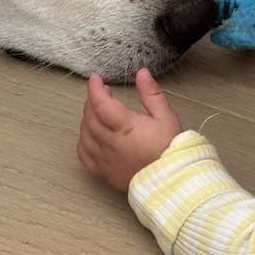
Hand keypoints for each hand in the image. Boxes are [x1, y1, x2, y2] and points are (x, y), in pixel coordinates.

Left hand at [77, 69, 181, 191]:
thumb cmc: (170, 150)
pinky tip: (90, 134)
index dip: (95, 88)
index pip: (101, 103)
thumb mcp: (166, 116)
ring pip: (85, 134)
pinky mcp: (104, 172)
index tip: (96, 79)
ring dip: (87, 118)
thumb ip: (152, 94)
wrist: (171, 181)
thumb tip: (142, 74)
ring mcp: (105, 158)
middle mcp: (111, 143)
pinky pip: (84, 154)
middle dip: (92, 100)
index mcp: (125, 127)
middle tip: (101, 92)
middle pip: (90, 116)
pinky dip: (83, 140)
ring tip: (97, 111)